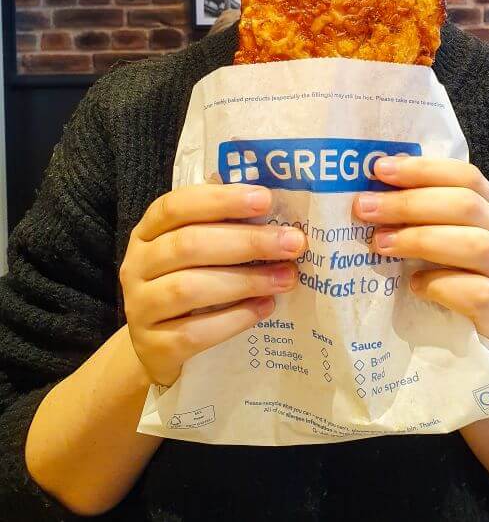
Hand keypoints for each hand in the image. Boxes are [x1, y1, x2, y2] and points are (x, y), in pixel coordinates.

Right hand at [119, 183, 305, 386]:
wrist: (155, 348)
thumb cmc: (187, 283)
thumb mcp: (196, 252)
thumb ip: (224, 229)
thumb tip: (280, 215)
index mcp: (148, 231)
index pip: (177, 205)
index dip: (221, 200)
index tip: (266, 199)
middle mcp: (137, 265)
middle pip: (189, 245)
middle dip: (248, 242)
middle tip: (292, 243)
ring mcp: (139, 307)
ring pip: (189, 288)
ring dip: (245, 281)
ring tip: (286, 278)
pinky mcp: (152, 346)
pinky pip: (193, 332)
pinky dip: (234, 319)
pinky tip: (264, 308)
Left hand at [353, 157, 488, 348]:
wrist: (460, 354)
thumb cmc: (437, 287)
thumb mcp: (424, 246)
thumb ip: (410, 217)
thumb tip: (368, 187)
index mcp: (488, 215)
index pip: (467, 177)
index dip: (424, 169)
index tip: (380, 170)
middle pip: (468, 205)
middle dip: (411, 203)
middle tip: (365, 209)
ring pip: (480, 245)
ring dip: (423, 239)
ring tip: (381, 245)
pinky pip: (481, 294)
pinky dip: (443, 285)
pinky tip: (415, 286)